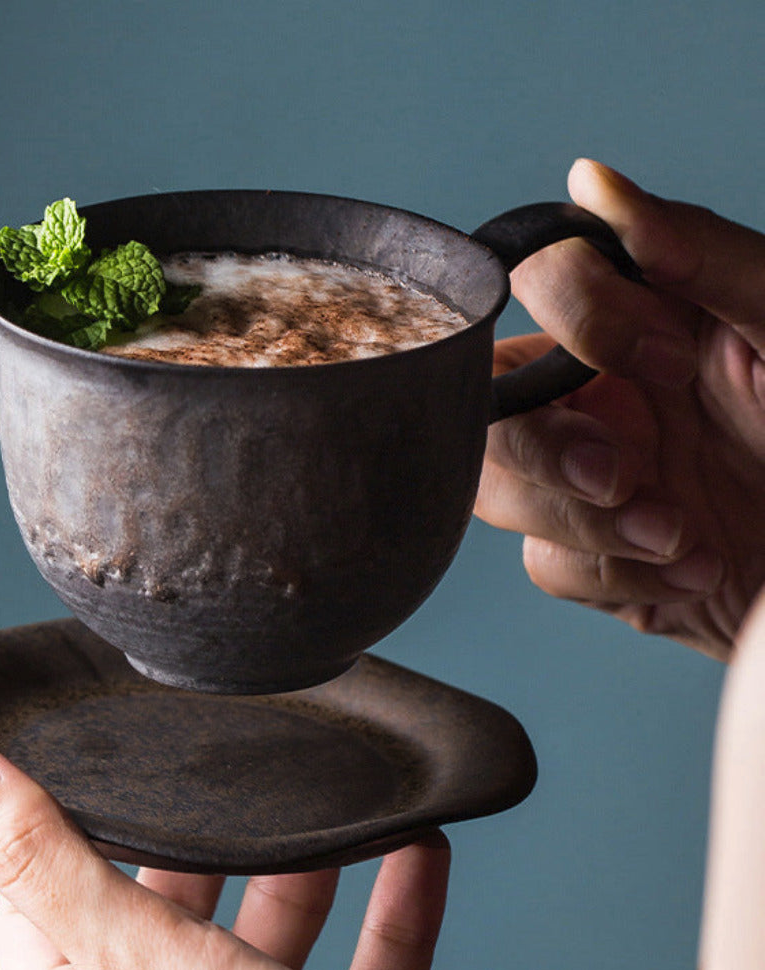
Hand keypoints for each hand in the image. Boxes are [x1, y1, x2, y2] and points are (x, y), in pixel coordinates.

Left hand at [0, 733, 449, 969]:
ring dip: (312, 869)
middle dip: (206, 841)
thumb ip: (44, 860)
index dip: (62, 835)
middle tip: (230, 769)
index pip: (40, 913)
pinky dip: (396, 915)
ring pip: (274, 945)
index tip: (98, 768)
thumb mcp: (139, 961)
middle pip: (167, 916)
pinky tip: (420, 853)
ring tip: (332, 799)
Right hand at [476, 158, 764, 659]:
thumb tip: (590, 178)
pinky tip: (692, 571)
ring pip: (495, 487)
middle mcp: (599, 396)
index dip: (580, 321)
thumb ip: (698, 249)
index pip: (537, 286)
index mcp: (637, 324)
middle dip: (541, 447)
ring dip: (578, 521)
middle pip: (485, 402)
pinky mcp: (596, 557)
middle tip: (619, 475)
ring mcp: (590, 479)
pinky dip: (615, 576)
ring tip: (676, 535)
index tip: (672, 361)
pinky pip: (547, 564)